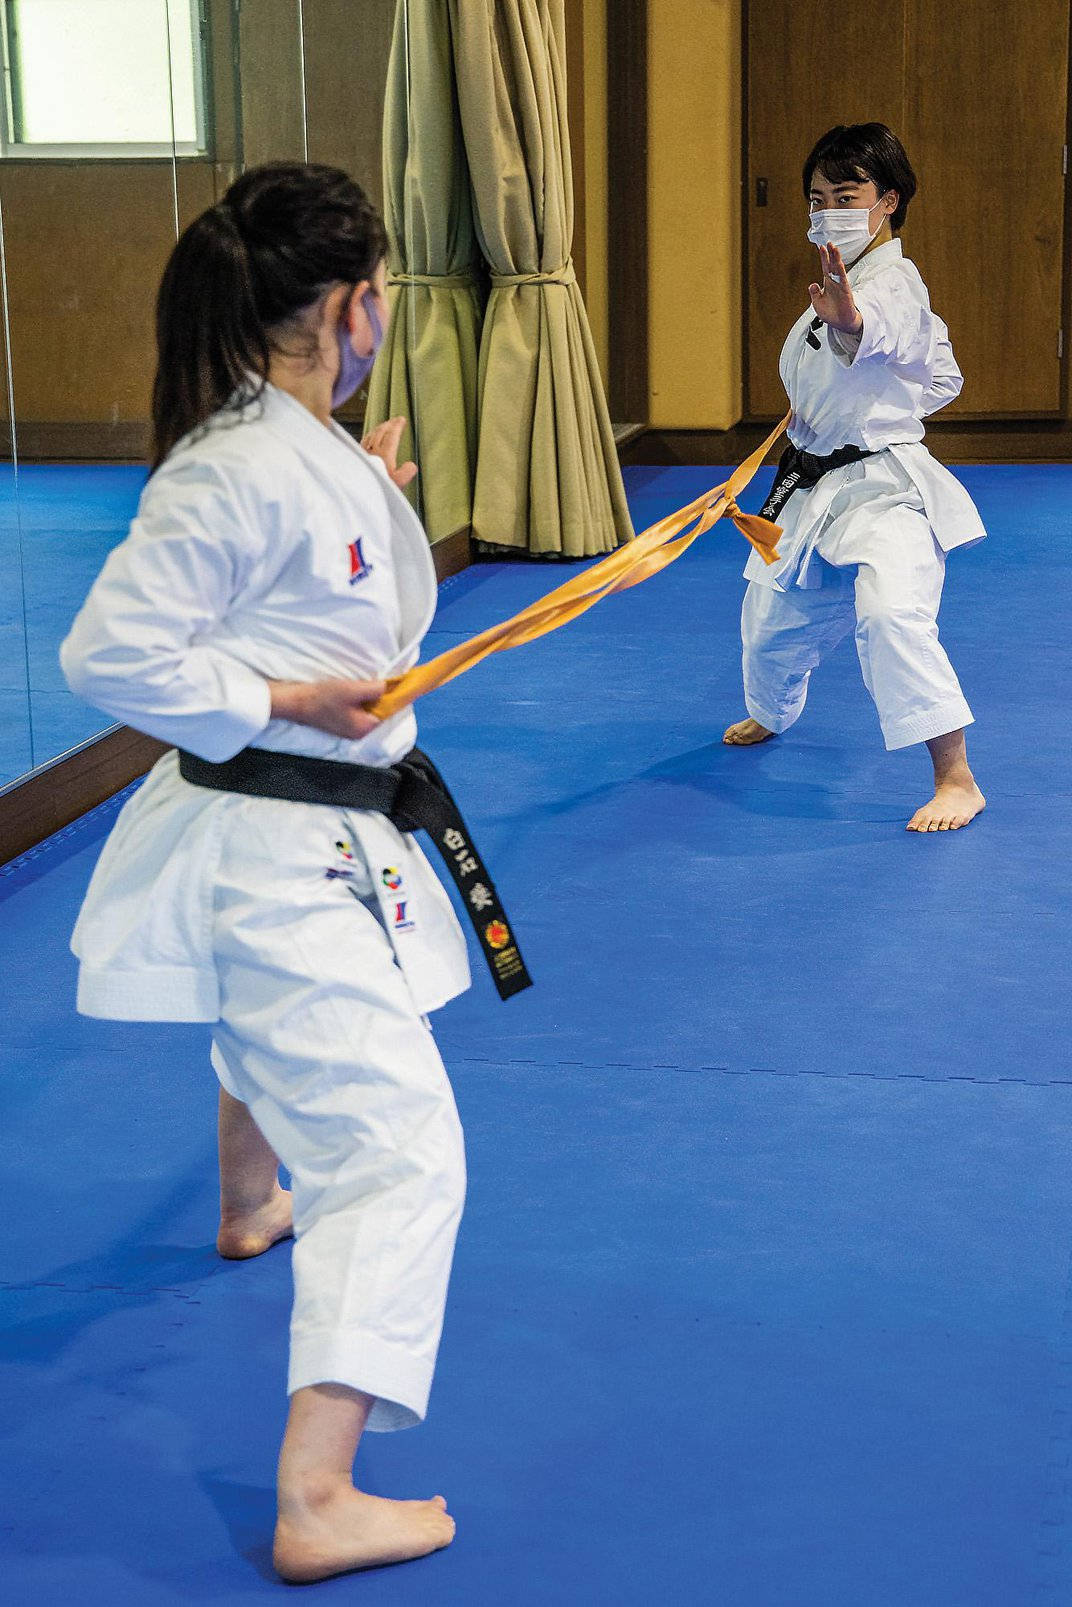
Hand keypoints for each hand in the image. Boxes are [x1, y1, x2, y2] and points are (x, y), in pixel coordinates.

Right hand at [268, 676, 387, 738]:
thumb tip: (388, 687)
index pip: (388, 711)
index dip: (393, 696)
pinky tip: (353, 690)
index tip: (398, 682)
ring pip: (367, 710)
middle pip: (378, 711)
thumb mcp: (353, 690)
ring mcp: (349, 729)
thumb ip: (375, 689)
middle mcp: (359, 732)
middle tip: (378, 680)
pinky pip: (357, 710)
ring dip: (368, 697)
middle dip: (379, 696)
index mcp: (365, 728)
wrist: (296, 702)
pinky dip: (358, 700)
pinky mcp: (340, 722)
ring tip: (363, 684)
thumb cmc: (324, 697)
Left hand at [361, 415, 417, 488]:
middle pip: (380, 432)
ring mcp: (362, 454)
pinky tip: (368, 440)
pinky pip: (363, 442)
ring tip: (383, 427)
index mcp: (384, 454)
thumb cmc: (377, 490)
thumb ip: (407, 472)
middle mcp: (372, 451)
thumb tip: (411, 465)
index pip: (392, 435)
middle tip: (394, 420)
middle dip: (388, 424)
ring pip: (370, 436)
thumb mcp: (399, 483)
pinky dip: (368, 437)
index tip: (401, 420)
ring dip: (378, 429)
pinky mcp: (355, 459)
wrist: (358, 494)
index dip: (397, 426)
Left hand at [808, 243, 863, 334]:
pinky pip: (843, 279)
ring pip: (838, 269)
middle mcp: (834, 282)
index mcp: (828, 284)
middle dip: (830, 254)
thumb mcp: (817, 303)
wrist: (841, 323)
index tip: (821, 247)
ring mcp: (840, 285)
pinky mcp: (846, 291)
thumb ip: (814, 293)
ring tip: (834, 248)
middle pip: (832, 265)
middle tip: (829, 243)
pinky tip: (839, 263)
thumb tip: (812, 284)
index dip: (823, 257)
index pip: (825, 267)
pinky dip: (840, 271)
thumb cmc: (831, 314)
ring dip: (836, 258)